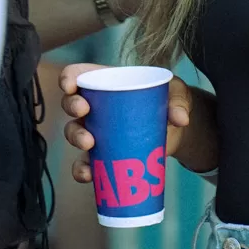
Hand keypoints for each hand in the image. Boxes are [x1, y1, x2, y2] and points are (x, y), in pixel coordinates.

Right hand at [62, 68, 193, 181]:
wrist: (176, 131)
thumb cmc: (170, 101)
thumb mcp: (175, 94)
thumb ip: (178, 102)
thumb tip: (180, 119)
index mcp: (107, 81)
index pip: (77, 74)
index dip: (68, 77)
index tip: (70, 85)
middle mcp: (95, 105)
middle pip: (71, 103)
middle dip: (72, 106)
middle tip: (85, 110)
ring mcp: (96, 131)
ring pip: (74, 133)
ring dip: (76, 137)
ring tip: (90, 143)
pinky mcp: (103, 154)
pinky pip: (85, 163)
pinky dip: (82, 170)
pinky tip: (88, 175)